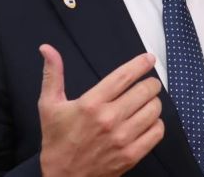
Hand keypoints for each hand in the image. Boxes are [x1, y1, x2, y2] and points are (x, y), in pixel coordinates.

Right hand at [38, 44, 164, 176]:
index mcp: (91, 104)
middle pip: (144, 91)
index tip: (148, 58)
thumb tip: (47, 48)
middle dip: (150, 83)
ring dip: (154, 102)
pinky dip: (156, 124)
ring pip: (153, 110)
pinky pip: (156, 132)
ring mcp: (122, 139)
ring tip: (147, 102)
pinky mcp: (131, 155)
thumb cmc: (56, 140)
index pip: (124, 76)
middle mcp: (109, 119)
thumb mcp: (49, 105)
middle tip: (149, 83)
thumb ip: (52, 74)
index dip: (140, 64)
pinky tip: (148, 122)